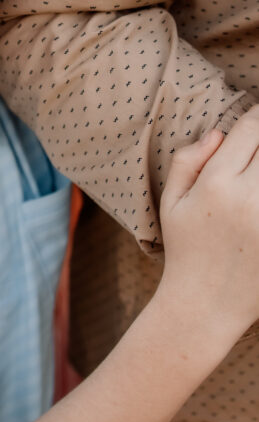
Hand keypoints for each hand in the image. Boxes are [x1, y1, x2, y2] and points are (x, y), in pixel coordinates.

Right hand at [159, 106, 258, 345]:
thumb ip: (188, 161)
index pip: (250, 129)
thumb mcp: (172, 203)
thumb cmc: (186, 250)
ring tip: (257, 178)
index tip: (258, 116)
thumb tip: (220, 133)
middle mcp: (247, 199)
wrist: (205, 306)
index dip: (258, 115)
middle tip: (258, 148)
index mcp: (215, 184)